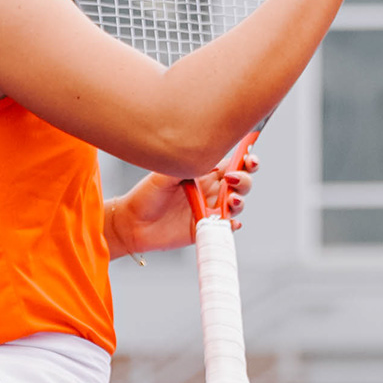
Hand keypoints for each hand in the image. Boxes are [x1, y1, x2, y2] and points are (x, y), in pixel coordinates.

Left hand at [112, 145, 258, 252]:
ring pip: (236, 204)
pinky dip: (232, 225)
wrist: (132, 223)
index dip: (245, 159)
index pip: (232, 163)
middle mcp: (210, 191)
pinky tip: (230, 222)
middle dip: (245, 179)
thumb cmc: (146, 195)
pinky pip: (226, 227)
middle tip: (234, 180)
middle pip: (240, 182)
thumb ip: (184, 163)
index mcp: (204, 173)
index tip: (249, 158)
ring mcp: (210, 211)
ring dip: (239, 201)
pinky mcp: (206, 228)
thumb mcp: (163, 174)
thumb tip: (206, 154)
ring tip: (231, 201)